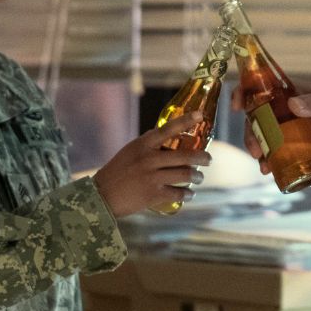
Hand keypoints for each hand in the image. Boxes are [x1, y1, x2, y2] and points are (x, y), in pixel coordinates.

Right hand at [91, 113, 209, 217]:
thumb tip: (164, 132)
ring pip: (185, 175)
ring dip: (197, 177)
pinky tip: (189, 194)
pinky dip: (187, 194)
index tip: (201, 115)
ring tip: (199, 177)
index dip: (186, 121)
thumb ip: (148, 143)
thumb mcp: (130, 151)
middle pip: (185, 156)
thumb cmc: (117, 171)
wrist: (102, 195)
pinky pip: (178, 193)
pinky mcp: (153, 195)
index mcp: (142, 145)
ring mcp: (152, 178)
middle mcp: (149, 159)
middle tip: (208, 160)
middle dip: (202, 158)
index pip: (168, 129)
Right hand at [233, 81, 310, 173]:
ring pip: (259, 137)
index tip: (237, 105)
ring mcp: (282, 130)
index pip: (259, 88)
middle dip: (249, 133)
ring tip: (262, 164)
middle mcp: (279, 111)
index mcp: (286, 94)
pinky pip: (271, 154)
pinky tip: (268, 171)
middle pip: (254, 118)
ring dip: (256, 149)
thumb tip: (293, 103)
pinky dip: (266, 162)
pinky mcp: (288, 148)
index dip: (243, 93)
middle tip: (255, 149)